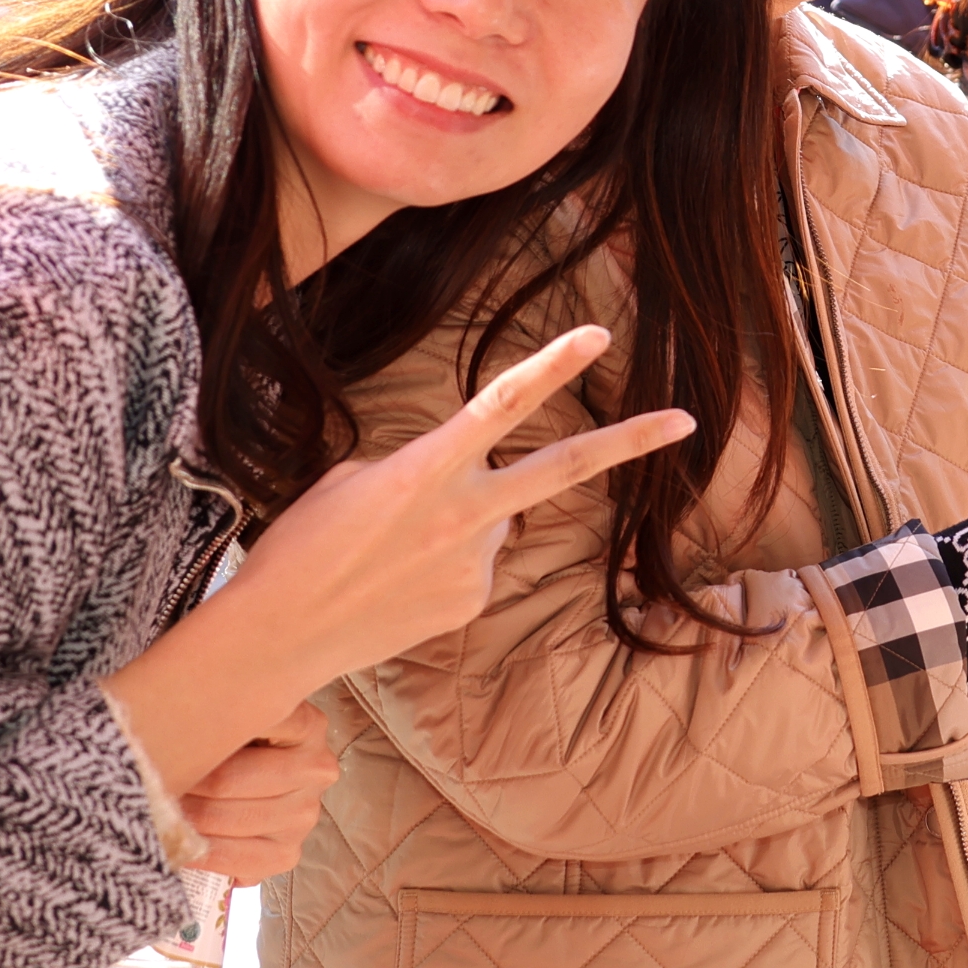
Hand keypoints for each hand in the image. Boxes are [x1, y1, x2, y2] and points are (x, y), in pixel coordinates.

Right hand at [104, 324, 691, 850]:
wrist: (281, 633)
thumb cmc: (305, 544)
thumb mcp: (356, 479)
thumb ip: (429, 468)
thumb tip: (474, 486)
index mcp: (428, 468)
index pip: (502, 402)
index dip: (553, 365)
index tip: (599, 335)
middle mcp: (465, 514)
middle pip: (565, 468)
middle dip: (631, 442)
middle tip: (686, 420)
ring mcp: (476, 564)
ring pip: (496, 520)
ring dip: (463, 519)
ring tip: (393, 549)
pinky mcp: (473, 603)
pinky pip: (477, 564)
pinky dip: (448, 562)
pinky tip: (401, 581)